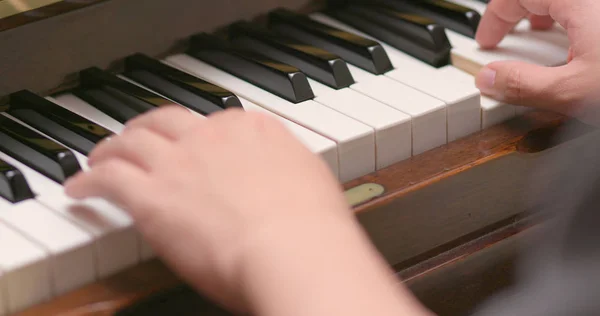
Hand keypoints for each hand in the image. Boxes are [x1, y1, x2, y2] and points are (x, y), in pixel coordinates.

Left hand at [63, 106, 352, 311]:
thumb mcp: (311, 181)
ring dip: (110, 148)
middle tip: (135, 136)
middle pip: (165, 120)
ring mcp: (179, 162)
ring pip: (129, 142)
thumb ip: (287, 169)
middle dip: (146, 127)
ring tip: (99, 156)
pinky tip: (79, 188)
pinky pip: (107, 178)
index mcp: (252, 129)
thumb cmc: (312, 227)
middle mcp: (212, 137)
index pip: (214, 120)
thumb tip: (285, 177)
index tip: (189, 141)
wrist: (294, 249)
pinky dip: (87, 180)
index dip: (195, 132)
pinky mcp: (152, 196)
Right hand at [474, 0, 599, 123]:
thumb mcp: (573, 91)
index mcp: (581, 0)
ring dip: (549, 20)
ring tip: (540, 46)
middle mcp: (597, 1)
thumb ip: (524, 84)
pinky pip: (591, 15)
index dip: (495, 17)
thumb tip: (488, 79)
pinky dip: (574, 28)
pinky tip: (576, 56)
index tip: (485, 42)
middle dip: (521, 15)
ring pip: (570, 4)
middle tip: (507, 39)